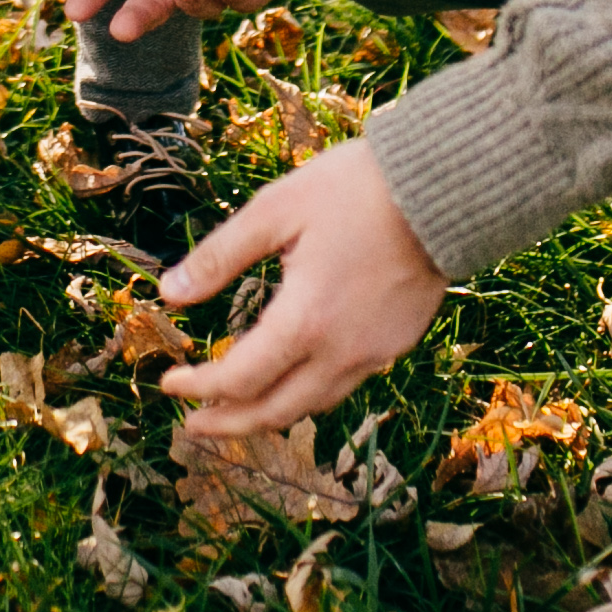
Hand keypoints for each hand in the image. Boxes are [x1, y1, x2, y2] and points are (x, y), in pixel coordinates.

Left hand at [156, 143, 444, 436]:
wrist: (442, 187)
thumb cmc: (354, 189)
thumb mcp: (274, 210)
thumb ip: (219, 257)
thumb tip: (169, 294)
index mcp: (304, 321)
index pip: (238, 379)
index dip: (198, 387)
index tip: (169, 382)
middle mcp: (340, 352)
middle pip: (274, 412)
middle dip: (228, 423)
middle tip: (193, 424)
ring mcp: (374, 352)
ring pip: (312, 405)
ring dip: (268, 414)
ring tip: (237, 408)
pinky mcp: (396, 343)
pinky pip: (343, 385)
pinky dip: (307, 394)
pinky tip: (292, 377)